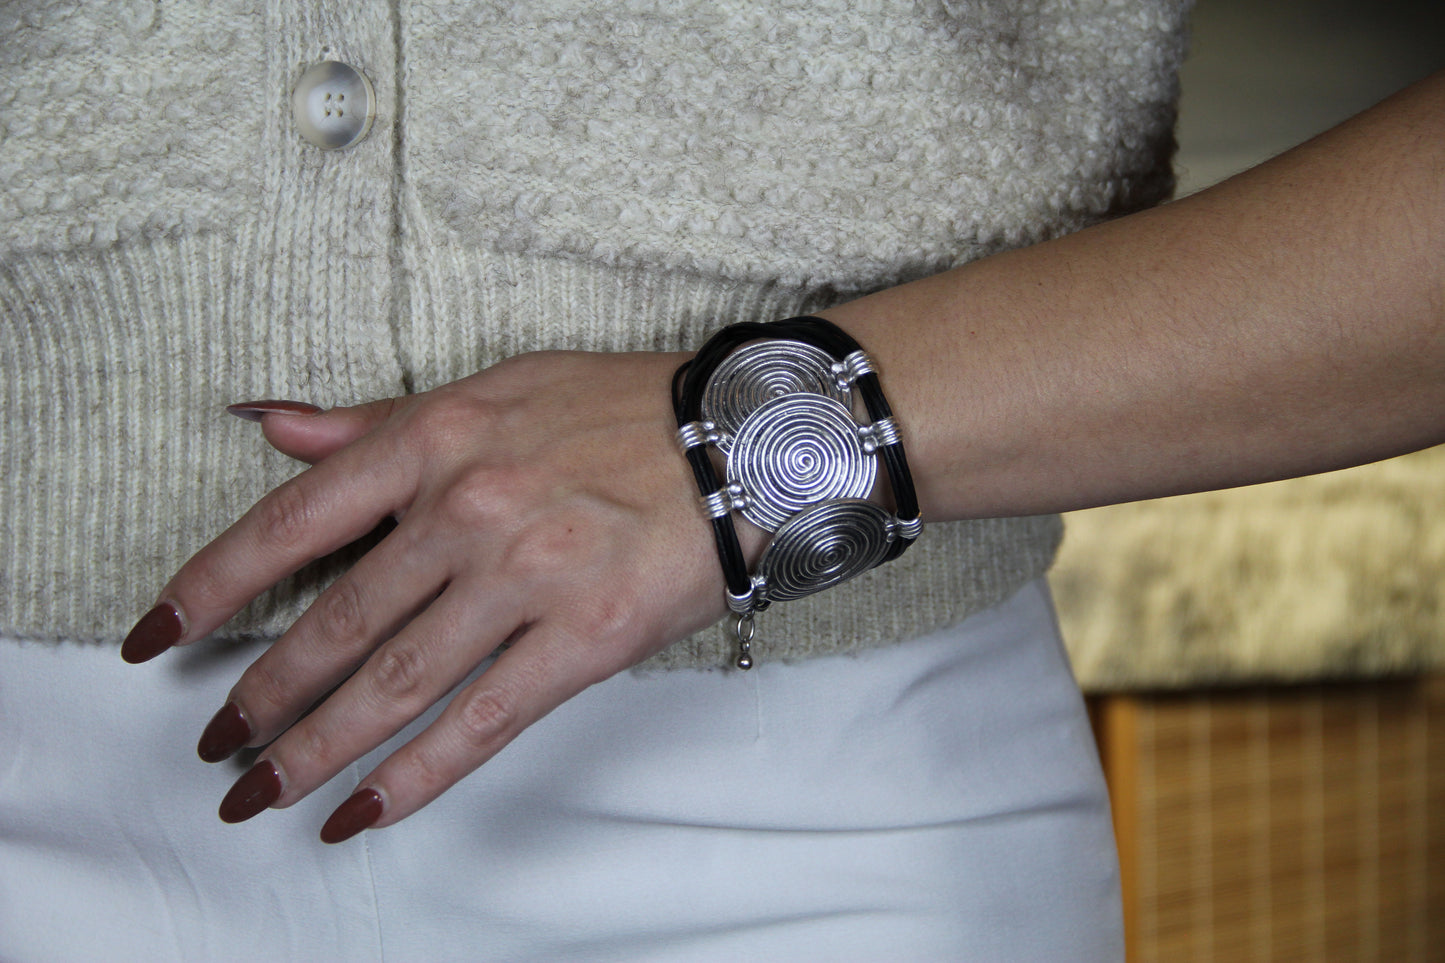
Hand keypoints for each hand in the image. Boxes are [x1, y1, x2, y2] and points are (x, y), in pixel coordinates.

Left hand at [123, 351, 733, 840]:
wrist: (742, 441)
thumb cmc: (618, 412)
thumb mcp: (492, 392)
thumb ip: (377, 422)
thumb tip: (275, 429)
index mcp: (435, 442)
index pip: (290, 524)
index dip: (209, 589)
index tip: (156, 639)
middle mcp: (467, 509)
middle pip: (335, 624)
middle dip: (262, 699)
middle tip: (217, 749)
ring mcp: (526, 577)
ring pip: (395, 682)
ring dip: (317, 750)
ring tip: (267, 794)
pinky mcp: (584, 640)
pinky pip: (483, 720)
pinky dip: (417, 773)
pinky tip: (365, 809)